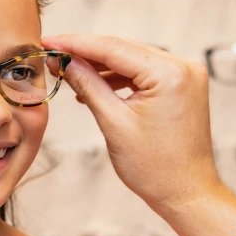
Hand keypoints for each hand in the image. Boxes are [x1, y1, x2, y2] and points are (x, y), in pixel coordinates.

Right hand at [42, 34, 235, 235]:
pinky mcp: (182, 85)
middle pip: (123, 49)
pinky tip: (95, 85)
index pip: (113, 48)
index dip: (76, 44)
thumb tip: (64, 61)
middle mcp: (183, 66)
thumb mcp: (113, 122)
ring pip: (132, 59)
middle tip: (53, 54)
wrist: (186, 193)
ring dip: (101, 65)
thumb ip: (88, 84)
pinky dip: (119, 77)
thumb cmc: (155, 167)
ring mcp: (185, 75)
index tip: (49, 41)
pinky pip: (144, 72)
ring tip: (68, 72)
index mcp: (170, 73)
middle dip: (86, 52)